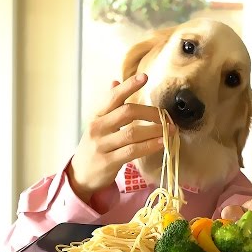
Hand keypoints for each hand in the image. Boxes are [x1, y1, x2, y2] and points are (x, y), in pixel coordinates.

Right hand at [68, 73, 169, 203]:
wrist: (79, 175)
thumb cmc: (94, 147)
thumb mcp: (98, 124)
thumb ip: (109, 105)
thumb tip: (115, 81)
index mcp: (97, 116)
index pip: (113, 97)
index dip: (128, 86)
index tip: (144, 77)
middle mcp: (98, 128)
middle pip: (127, 112)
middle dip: (151, 113)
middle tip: (167, 116)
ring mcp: (102, 145)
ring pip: (132, 133)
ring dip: (155, 130)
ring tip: (171, 130)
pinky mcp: (108, 161)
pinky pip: (132, 151)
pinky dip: (149, 145)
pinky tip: (161, 143)